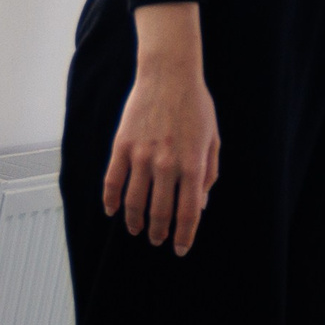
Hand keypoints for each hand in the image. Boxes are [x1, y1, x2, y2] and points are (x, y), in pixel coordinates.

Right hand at [103, 60, 220, 255]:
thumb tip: (200, 205)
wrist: (169, 75)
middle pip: (161, 212)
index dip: (185, 236)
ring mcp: (141, 156)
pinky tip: (112, 211)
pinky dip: (111, 200)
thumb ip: (208, 174)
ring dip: (135, 221)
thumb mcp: (213, 140)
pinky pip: (113, 181)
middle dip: (160, 232)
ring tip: (136, 230)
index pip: (188, 213)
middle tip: (158, 240)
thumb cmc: (196, 107)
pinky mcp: (122, 146)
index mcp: (193, 165)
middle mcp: (167, 165)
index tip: (180, 249)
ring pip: (134, 202)